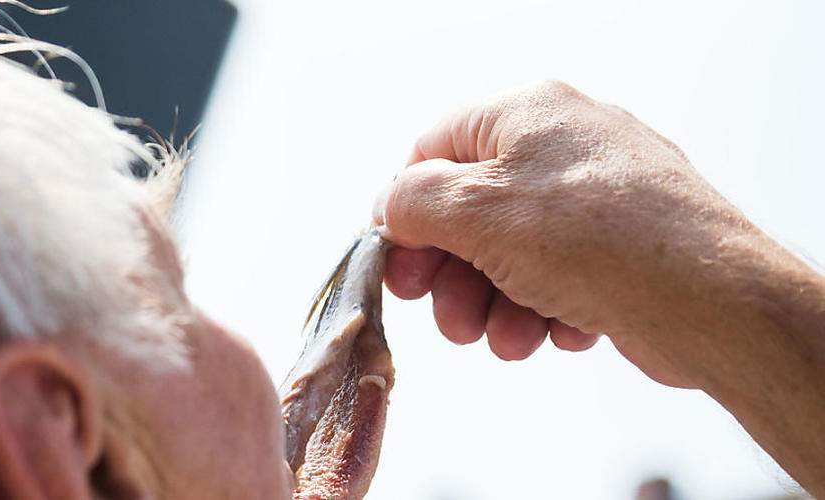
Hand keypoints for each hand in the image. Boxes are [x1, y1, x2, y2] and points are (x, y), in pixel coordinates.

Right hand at [372, 80, 824, 495]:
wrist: (711, 301)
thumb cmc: (595, 240)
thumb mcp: (477, 212)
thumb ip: (413, 201)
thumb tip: (391, 205)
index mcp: (525, 114)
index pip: (434, 151)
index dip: (406, 211)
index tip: (399, 265)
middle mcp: (563, 146)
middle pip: (472, 212)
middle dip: (455, 276)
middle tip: (450, 321)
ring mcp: (597, 197)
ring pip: (513, 253)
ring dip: (497, 304)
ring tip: (507, 339)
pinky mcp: (622, 246)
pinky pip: (559, 275)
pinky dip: (547, 308)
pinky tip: (560, 330)